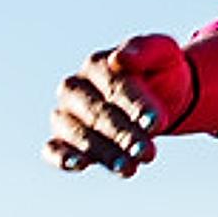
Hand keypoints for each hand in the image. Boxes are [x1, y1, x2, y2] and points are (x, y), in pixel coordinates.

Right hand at [46, 36, 190, 174]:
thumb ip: (145, 50)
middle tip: (147, 152)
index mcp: (97, 64)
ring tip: (130, 167)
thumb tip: (119, 58)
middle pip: (98, 114)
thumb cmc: (160, 73)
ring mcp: (66, 115)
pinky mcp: (62, 139)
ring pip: (79, 135)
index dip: (135, 105)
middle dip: (124, 136)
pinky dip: (61, 157)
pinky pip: (53, 149)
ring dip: (104, 153)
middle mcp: (75, 89)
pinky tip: (78, 165)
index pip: (115, 87)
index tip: (156, 123)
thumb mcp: (164, 53)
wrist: (161, 97)